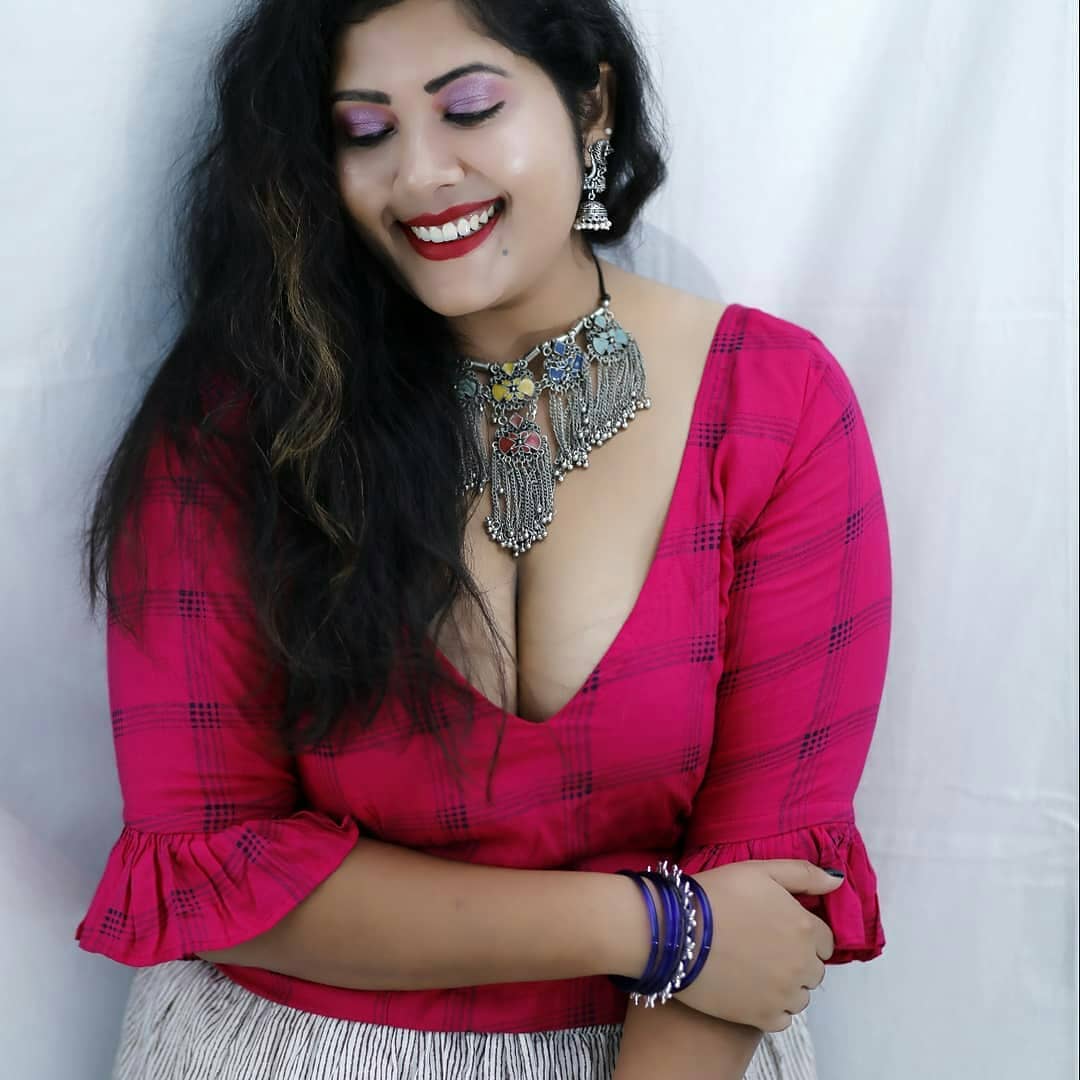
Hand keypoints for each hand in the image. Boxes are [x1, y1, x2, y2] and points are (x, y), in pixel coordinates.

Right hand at [672, 860, 840, 1031]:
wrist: (676, 931)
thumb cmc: (717, 894)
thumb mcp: (760, 870)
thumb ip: (803, 874)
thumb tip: (836, 881)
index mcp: (805, 927)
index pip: (824, 941)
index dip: (802, 933)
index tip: (776, 929)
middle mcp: (802, 964)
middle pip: (813, 969)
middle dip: (796, 960)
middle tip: (762, 947)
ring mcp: (783, 994)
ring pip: (800, 995)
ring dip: (785, 985)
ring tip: (753, 968)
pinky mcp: (762, 1017)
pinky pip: (782, 1019)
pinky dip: (771, 1007)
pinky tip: (749, 989)